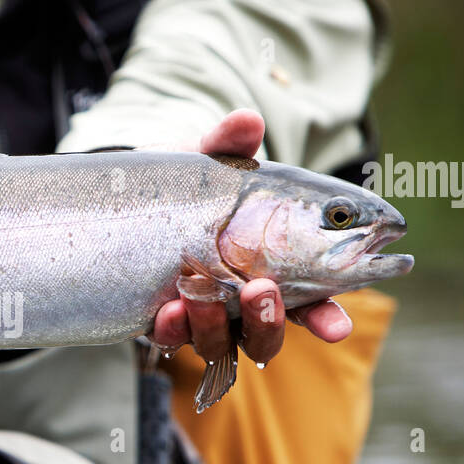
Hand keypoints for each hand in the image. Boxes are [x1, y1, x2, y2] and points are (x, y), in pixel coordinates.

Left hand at [148, 109, 352, 364]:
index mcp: (274, 269)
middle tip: (262, 289)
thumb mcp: (209, 163)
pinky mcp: (162, 319)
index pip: (311, 303)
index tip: (336, 327)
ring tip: (202, 294)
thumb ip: (229, 146)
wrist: (127, 196)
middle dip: (267, 320)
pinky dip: (174, 326)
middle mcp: (239, 301)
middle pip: (265, 333)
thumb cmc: (189, 184)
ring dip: (214, 324)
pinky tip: (171, 308)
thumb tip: (247, 121)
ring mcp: (200, 315)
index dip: (325, 318)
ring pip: (220, 343)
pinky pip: (172, 338)